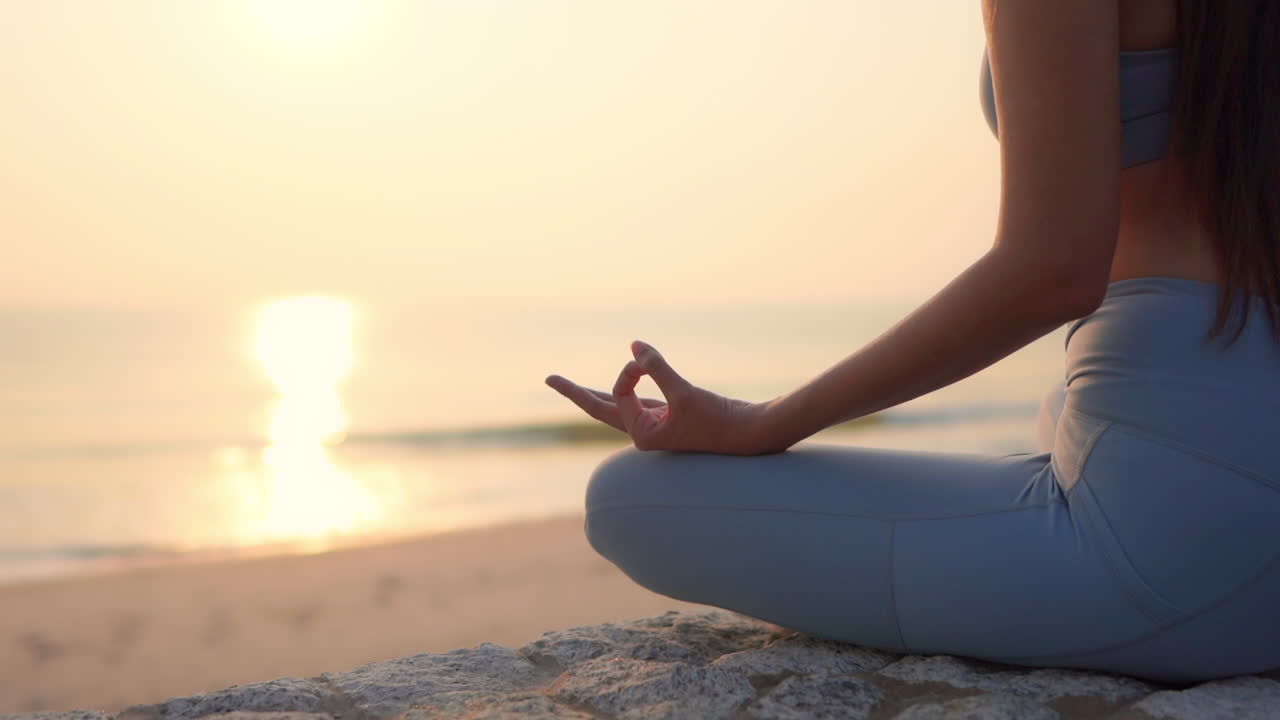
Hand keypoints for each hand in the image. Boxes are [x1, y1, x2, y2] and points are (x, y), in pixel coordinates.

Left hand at [544, 340, 775, 454]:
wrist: (751, 434)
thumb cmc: (719, 420)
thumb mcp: (685, 393)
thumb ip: (658, 368)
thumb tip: (634, 346)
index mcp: (642, 435)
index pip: (619, 393)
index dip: (630, 371)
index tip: (647, 361)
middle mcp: (645, 432)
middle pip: (600, 409)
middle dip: (575, 392)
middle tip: (548, 378)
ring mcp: (657, 425)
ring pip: (617, 405)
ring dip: (595, 393)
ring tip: (567, 386)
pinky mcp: (671, 416)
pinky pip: (639, 399)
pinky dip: (628, 387)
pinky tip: (622, 385)